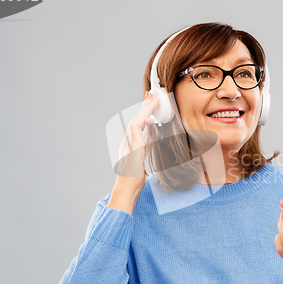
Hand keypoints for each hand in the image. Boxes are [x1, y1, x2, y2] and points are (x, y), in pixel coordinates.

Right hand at [107, 92, 158, 214]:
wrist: (127, 189)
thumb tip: (150, 155)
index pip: (138, 125)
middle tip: (151, 94)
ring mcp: (127, 143)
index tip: (151, 104)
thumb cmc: (134, 180)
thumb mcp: (142, 164)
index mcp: (130, 144)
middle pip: (136, 119)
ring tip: (155, 100)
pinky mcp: (131, 146)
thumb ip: (144, 157)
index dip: (144, 114)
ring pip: (136, 120)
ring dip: (146, 109)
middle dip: (145, 106)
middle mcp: (127, 141)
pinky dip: (142, 121)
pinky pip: (135, 129)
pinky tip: (150, 119)